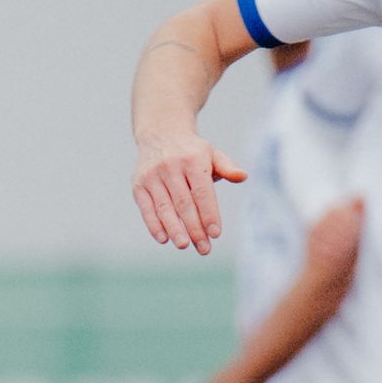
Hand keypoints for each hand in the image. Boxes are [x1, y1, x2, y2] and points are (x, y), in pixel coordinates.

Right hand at [131, 130, 245, 253]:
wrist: (160, 134)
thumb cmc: (192, 151)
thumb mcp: (212, 153)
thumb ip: (227, 166)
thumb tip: (243, 176)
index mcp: (193, 160)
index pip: (202, 192)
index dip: (208, 214)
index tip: (215, 234)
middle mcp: (170, 166)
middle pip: (184, 203)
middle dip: (194, 228)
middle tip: (203, 248)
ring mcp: (152, 175)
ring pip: (164, 207)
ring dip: (174, 229)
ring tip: (184, 246)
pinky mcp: (138, 184)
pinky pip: (146, 208)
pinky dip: (154, 224)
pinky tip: (164, 239)